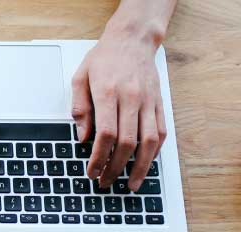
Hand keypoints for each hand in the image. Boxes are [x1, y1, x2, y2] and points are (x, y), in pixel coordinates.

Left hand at [72, 3, 174, 190]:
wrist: (132, 39)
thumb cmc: (105, 58)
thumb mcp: (80, 77)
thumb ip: (80, 108)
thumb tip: (82, 138)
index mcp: (108, 93)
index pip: (106, 133)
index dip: (99, 157)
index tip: (92, 171)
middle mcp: (131, 99)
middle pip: (127, 142)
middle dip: (116, 168)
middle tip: (105, 182)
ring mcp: (148, 102)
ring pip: (149, 142)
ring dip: (140, 167)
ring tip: (132, 184)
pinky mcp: (159, 103)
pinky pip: (161, 132)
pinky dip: (154, 152)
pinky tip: (146, 164)